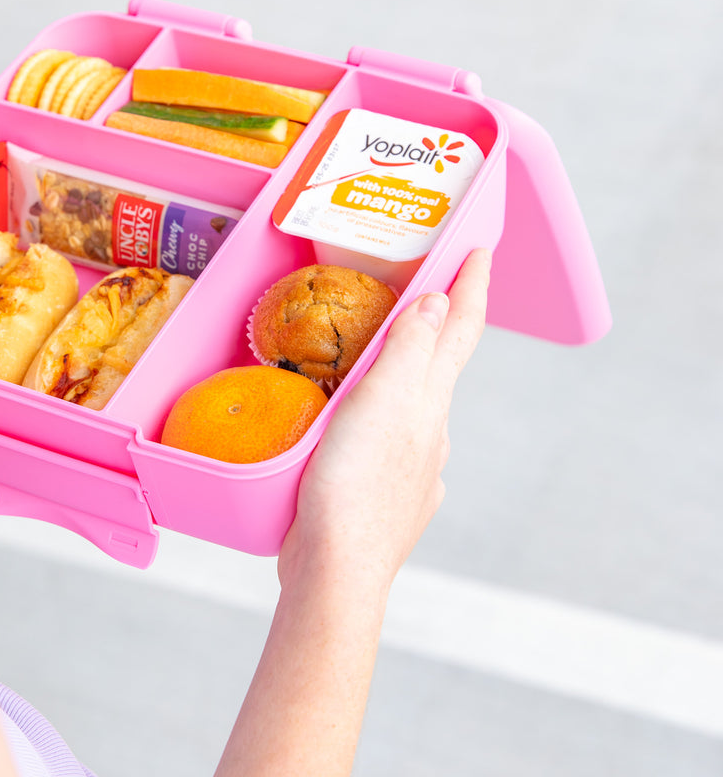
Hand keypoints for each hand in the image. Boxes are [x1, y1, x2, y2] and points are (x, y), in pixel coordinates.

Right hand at [279, 248, 491, 592]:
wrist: (338, 568)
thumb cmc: (354, 483)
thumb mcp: (380, 403)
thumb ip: (409, 350)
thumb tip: (440, 301)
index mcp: (430, 402)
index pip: (459, 330)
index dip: (471, 286)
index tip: (481, 250)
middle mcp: (432, 432)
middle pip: (443, 364)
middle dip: (442, 322)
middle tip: (431, 286)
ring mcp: (415, 467)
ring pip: (418, 406)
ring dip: (411, 372)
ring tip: (383, 353)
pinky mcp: (390, 494)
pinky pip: (394, 442)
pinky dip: (386, 419)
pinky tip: (366, 427)